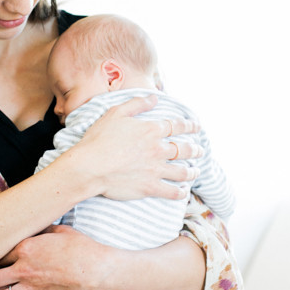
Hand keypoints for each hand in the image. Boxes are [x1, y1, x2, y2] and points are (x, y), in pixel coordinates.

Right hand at [76, 94, 202, 200]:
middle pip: (184, 149)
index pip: (177, 126)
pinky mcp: (150, 187)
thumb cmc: (99, 138)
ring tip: (196, 171)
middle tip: (200, 150)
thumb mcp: (116, 113)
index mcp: (151, 130)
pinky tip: (183, 191)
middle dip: (195, 149)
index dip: (189, 126)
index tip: (197, 126)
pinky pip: (172, 191)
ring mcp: (156, 169)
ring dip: (192, 171)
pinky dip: (181, 192)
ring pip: (183, 171)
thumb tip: (155, 97)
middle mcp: (158, 149)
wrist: (90, 166)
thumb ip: (138, 104)